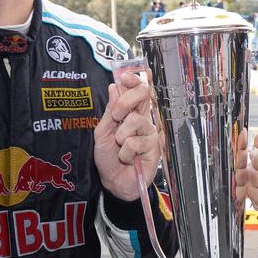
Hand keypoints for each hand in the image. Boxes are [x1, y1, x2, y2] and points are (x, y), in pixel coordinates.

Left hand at [94, 70, 161, 200]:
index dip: (134, 79)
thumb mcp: (102, 132)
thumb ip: (110, 111)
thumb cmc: (108, 157)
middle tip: (116, 117)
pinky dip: (125, 152)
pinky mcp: (155, 147)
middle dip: (125, 102)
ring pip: (135, 120)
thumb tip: (115, 86)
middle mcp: (144, 118)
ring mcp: (150, 132)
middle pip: (143, 94)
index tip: (125, 76)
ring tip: (120, 148)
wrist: (113, 181)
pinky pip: (135, 142)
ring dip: (120, 136)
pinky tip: (128, 159)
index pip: (138, 89)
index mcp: (131, 112)